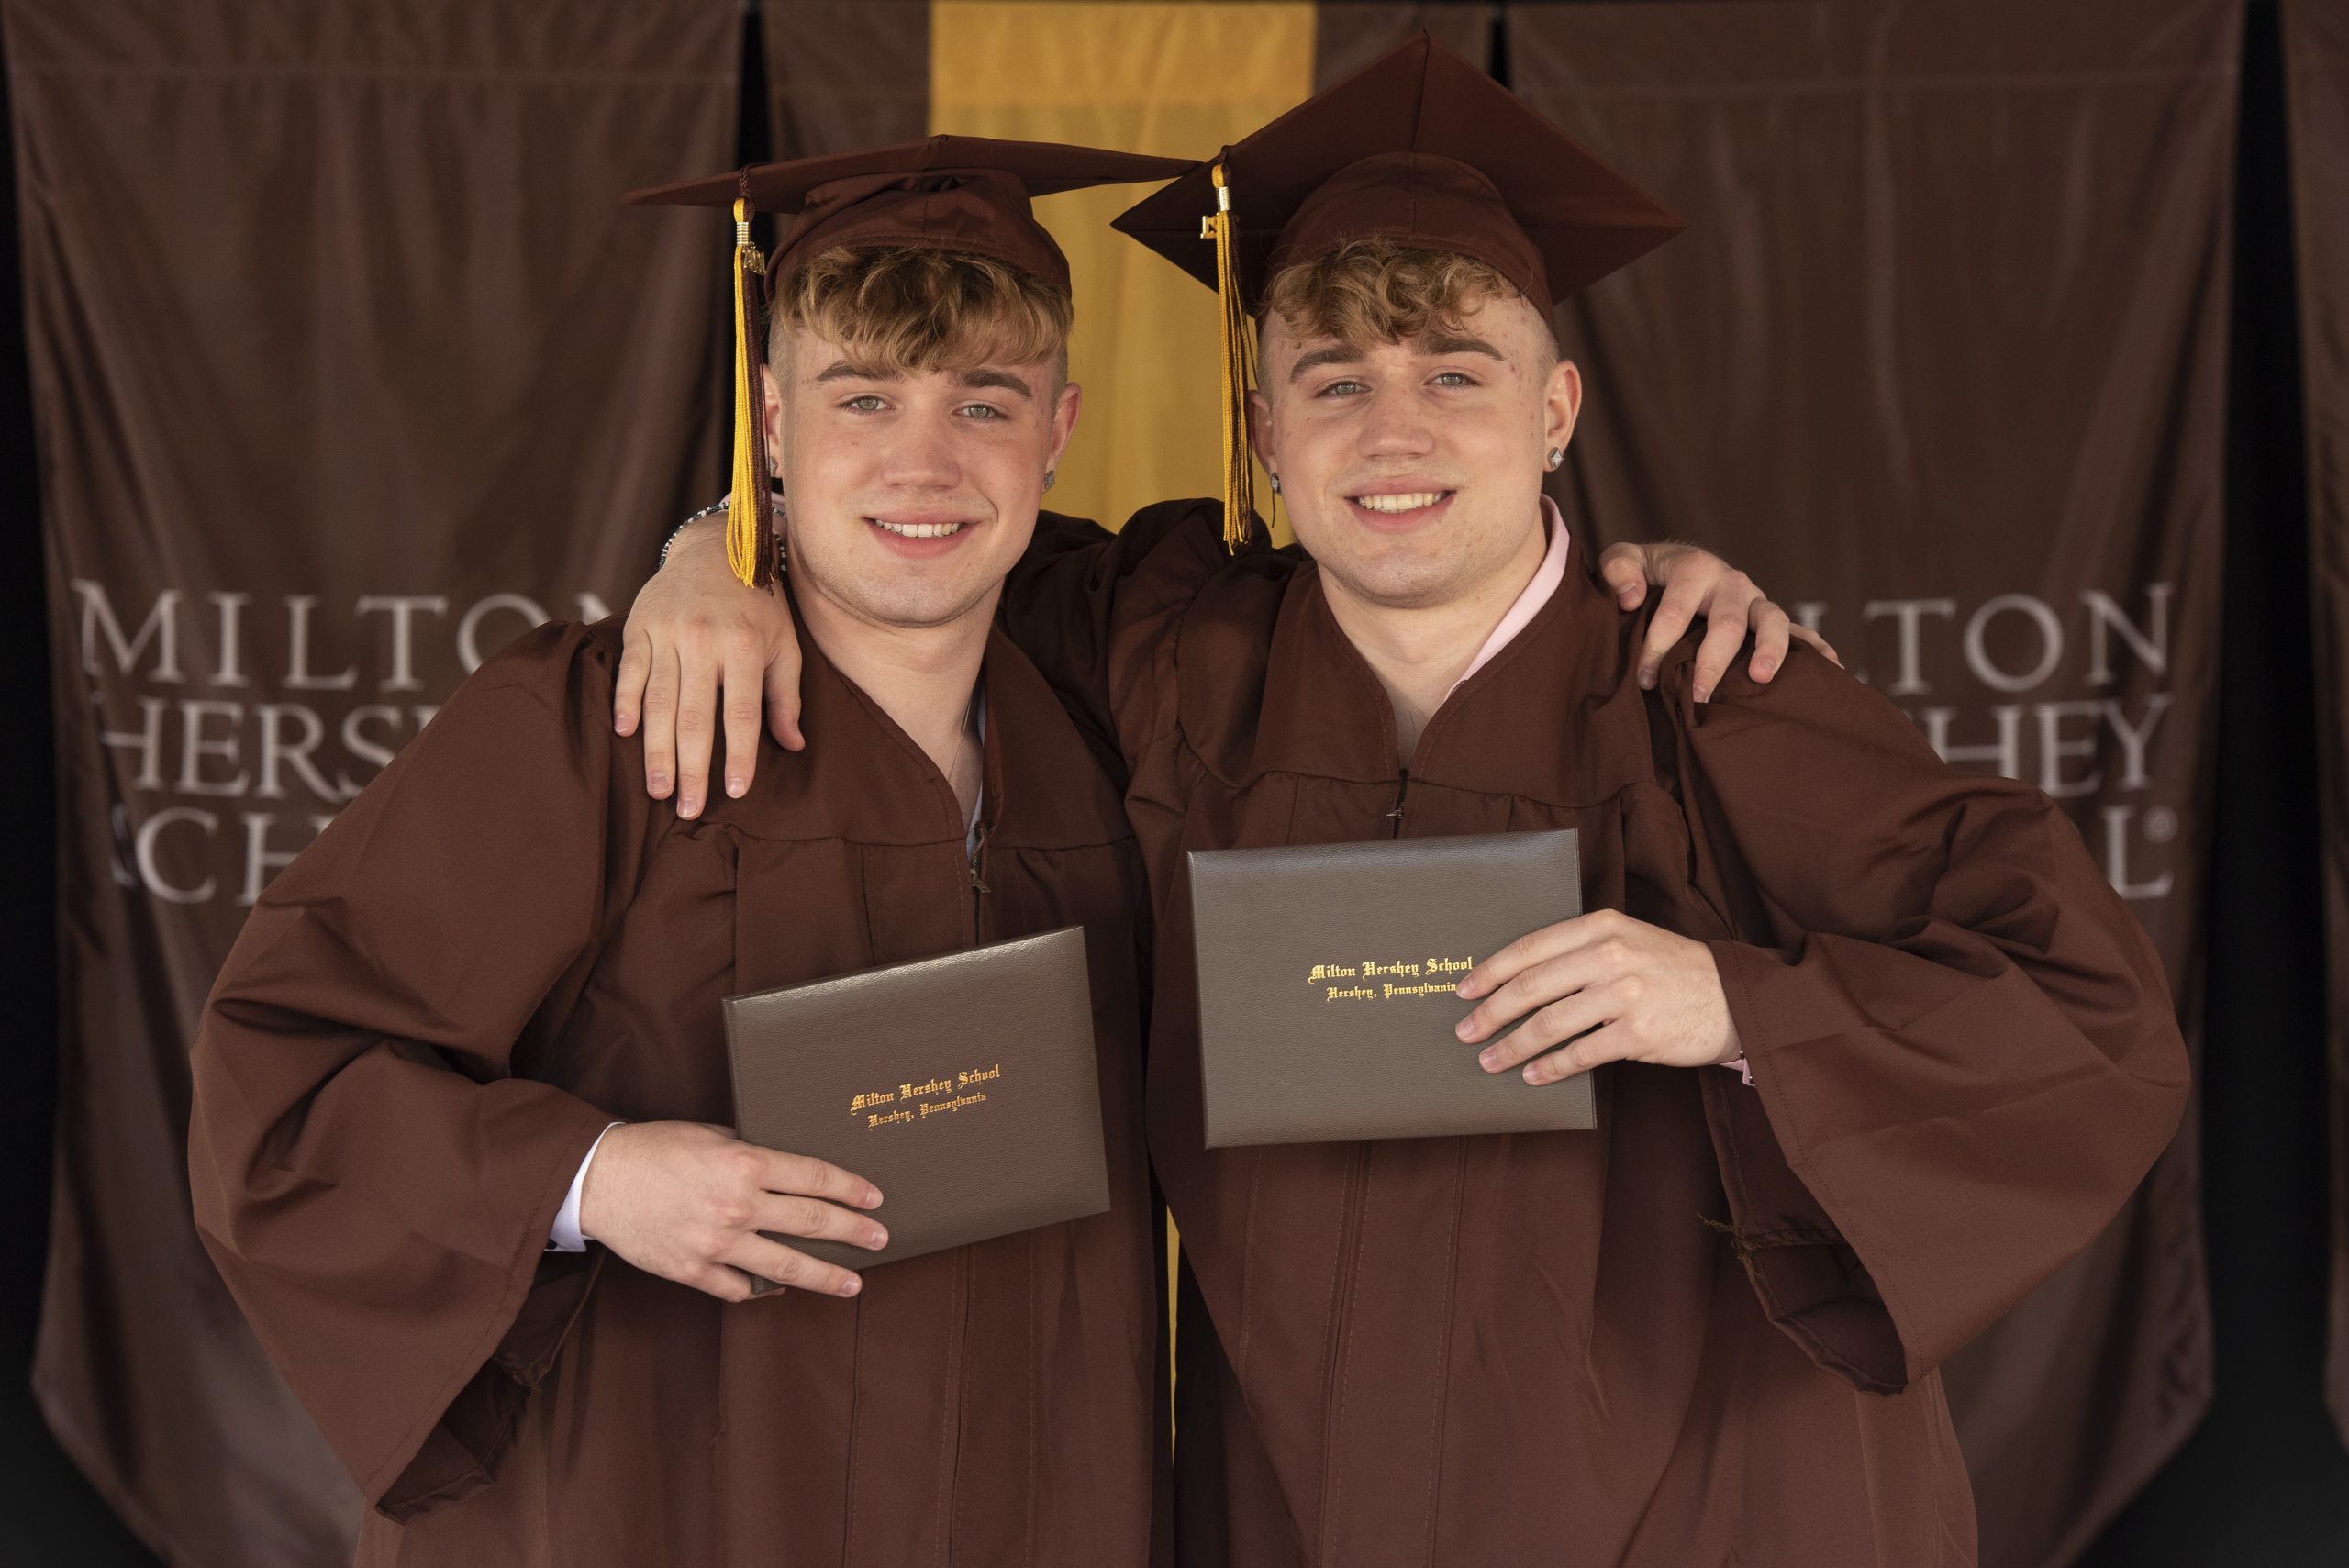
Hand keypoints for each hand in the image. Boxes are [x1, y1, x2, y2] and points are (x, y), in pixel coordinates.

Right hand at [577, 1121, 886, 1301]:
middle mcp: (737, 1206)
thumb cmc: (655, 1148)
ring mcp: (717, 1244)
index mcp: (745, 1164)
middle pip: (811, 1222)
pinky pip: (740, 1288)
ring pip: (786, 1266)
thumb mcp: (710, 1134)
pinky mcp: (693, 1271)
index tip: (875, 1199)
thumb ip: (750, 1150)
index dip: (850, 1189)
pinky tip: (781, 1287)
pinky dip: (763, 1289)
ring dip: (825, 1275)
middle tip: (880, 1239)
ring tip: (852, 1283)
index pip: (815, 1178)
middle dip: (852, 1232)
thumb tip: (788, 1165)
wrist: (598, 1179)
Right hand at [613, 514, 805, 817]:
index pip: (740, 713)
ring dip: (656, 750)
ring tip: (659, 789)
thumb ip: (786, 696)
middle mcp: (705, 639)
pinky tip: (625, 734)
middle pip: (695, 716)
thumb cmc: (759, 604)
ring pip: (658, 701)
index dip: (739, 756)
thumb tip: (793, 745)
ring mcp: (668, 632)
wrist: (716, 546)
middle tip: (688, 809)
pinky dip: (625, 702)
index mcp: (745, 646)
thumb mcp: (784, 644)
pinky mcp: (640, 625)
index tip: (736, 791)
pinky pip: (630, 670)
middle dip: (692, 768)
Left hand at [1451, 909, 1740, 1083]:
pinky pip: (1581, 1054)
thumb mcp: (1630, 940)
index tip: (1463, 990)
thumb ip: (1582, 950)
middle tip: (1466, 1033)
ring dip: (1513, 1046)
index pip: (1531, 947)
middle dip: (1491, 1012)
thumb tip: (1520, 979)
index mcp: (1602, 927)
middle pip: (1532, 986)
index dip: (1491, 970)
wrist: (1735, 998)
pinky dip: (1551, 1067)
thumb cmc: (1672, 971)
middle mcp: (1611, 956)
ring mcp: (1626, 994)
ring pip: (1550, 1023)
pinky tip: (1532, 1076)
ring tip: (1491, 1061)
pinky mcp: (1639, 1033)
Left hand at [1597, 541, 1843, 700]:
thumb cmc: (1643, 572)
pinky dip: (1816, 648)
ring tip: (1760, 678)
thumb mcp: (1623, 560)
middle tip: (1698, 695)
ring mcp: (1754, 601)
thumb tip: (1630, 597)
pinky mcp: (1767, 618)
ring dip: (1770, 650)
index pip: (1677, 609)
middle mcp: (1731, 582)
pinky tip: (1832, 668)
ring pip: (1772, 621)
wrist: (1672, 567)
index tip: (1645, 678)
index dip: (1659, 645)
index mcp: (1694, 567)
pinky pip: (1799, 632)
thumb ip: (1618, 569)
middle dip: (1713, 660)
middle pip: (1728, 621)